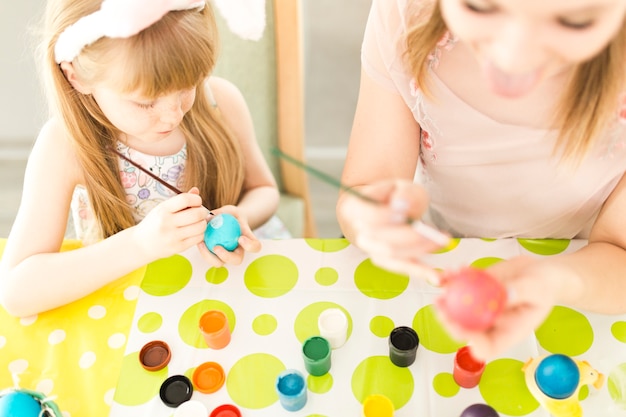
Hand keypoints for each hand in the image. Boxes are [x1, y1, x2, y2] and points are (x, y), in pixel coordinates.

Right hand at [132, 187, 208, 259]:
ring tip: (197, 222)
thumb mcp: (163, 208)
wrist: (141, 244)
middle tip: (200, 212)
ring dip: (203, 223)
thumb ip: (181, 200)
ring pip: (200, 227)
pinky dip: (200, 233)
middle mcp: (167, 223)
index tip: (197, 202)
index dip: (196, 199)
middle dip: (203, 211)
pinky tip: (194, 232)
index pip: (185, 199)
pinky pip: (199, 238)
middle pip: (196, 214)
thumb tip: (196, 191)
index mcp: (163, 209)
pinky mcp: (178, 247)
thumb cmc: (155, 223)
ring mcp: (173, 236)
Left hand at [196, 204, 261, 266]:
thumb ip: (222, 212)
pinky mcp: (216, 256)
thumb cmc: (231, 215)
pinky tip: (199, 242)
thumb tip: (209, 216)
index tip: (240, 238)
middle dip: (227, 256)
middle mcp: (239, 251)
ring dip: (210, 257)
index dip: (250, 246)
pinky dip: (203, 252)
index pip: (255, 247)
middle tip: (216, 247)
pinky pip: (210, 258)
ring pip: (220, 263)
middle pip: (237, 260)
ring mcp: (227, 256)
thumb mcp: (229, 210)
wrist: (228, 222)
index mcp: (248, 241)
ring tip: (202, 244)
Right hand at [339, 179, 447, 281]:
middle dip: (413, 237)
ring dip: (419, 250)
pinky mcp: (383, 259)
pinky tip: (435, 277)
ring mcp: (370, 248)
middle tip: (439, 231)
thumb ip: (403, 193)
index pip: (370, 217)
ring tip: (443, 242)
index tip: (408, 214)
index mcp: (354, 209)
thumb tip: (402, 205)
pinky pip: (400, 267)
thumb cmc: (390, 195)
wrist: (380, 207)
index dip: (388, 217)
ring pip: (394, 255)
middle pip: (384, 240)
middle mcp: (359, 232)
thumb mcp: (399, 185)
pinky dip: (418, 271)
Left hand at [436, 256, 561, 360]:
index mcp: (508, 333)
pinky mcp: (476, 291)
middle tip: (440, 304)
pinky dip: (454, 278)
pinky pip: (460, 287)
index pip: (487, 348)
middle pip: (465, 330)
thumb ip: (522, 292)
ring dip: (446, 296)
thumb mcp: (538, 288)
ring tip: (441, 280)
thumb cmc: (544, 285)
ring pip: (457, 309)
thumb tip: (505, 294)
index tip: (464, 327)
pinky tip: (454, 268)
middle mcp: (491, 323)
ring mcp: (481, 308)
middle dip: (448, 319)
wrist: (539, 271)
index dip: (472, 342)